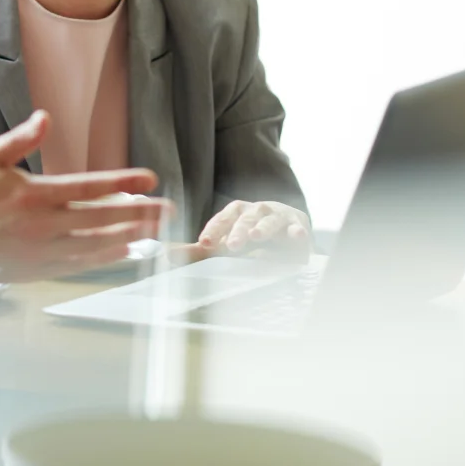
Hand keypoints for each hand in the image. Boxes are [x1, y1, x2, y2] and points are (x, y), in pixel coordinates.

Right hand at [0, 111, 171, 281]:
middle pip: (101, 219)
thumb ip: (20, 139)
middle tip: (167, 211)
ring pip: (94, 245)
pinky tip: (121, 253)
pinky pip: (77, 265)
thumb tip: (45, 117)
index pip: (88, 186)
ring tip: (154, 233)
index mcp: (32, 193)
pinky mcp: (34, 269)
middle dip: (139, 214)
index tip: (149, 179)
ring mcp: (39, 250)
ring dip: (128, 238)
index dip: (122, 182)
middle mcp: (41, 224)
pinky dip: (103, 259)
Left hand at [188, 200, 310, 261]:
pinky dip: (297, 232)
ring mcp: (277, 216)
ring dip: (263, 228)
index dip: (213, 230)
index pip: (222, 218)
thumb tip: (166, 254)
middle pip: (245, 218)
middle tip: (231, 246)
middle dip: (238, 231)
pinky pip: (297, 228)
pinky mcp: (298, 225)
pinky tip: (297, 236)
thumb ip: (198, 251)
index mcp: (236, 212)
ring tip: (256, 236)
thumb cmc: (250, 238)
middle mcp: (255, 210)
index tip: (204, 243)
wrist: (286, 234)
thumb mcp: (224, 244)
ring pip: (269, 220)